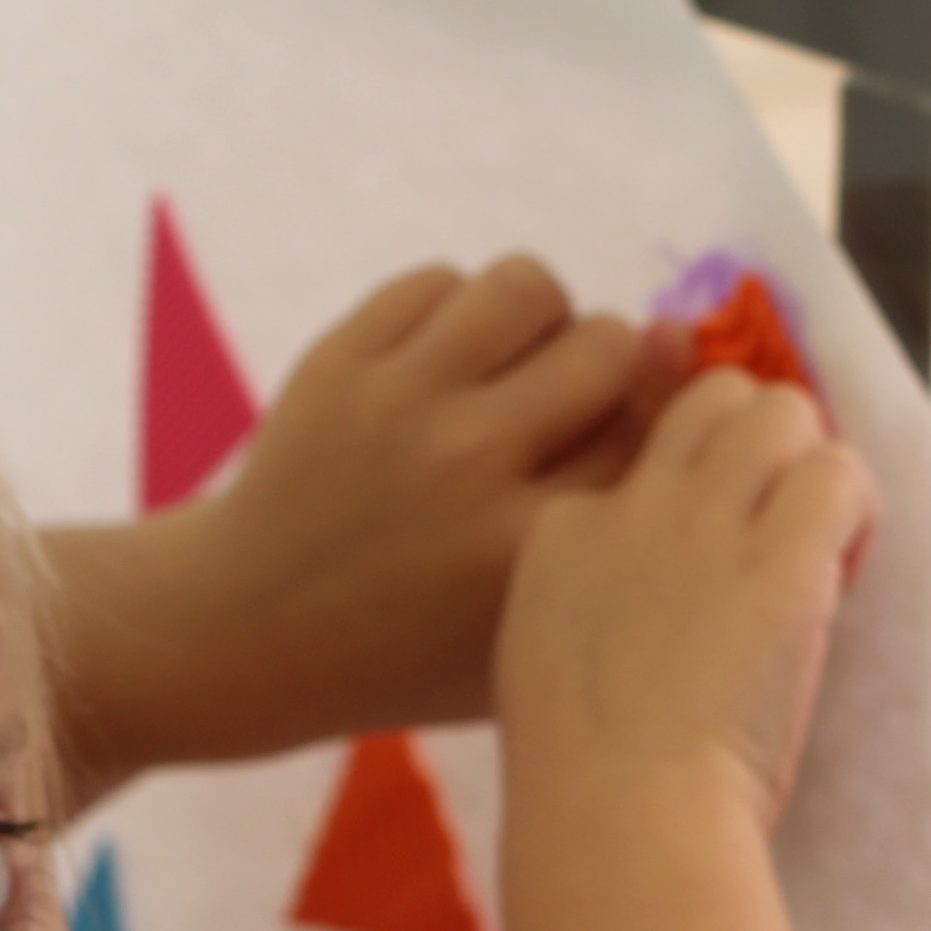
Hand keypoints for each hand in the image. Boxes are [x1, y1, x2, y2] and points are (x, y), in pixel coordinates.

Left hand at [45, 256, 672, 799]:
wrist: (249, 631)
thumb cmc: (414, 647)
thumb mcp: (529, 617)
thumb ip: (619, 510)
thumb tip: (681, 343)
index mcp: (528, 546)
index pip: (650, 432)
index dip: (659, 424)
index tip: (642, 436)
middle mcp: (470, 463)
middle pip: (609, 347)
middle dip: (611, 371)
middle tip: (573, 407)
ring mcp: (398, 404)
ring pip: (528, 288)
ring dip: (540, 323)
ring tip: (516, 370)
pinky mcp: (339, 360)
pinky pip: (441, 283)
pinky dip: (458, 317)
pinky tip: (446, 373)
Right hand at [492, 370, 875, 832]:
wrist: (619, 819)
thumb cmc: (589, 785)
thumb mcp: (550, 670)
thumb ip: (597, 615)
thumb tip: (661, 611)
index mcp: (559, 535)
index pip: (643, 460)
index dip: (692, 500)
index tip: (708, 571)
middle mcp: (628, 506)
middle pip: (711, 402)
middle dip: (758, 448)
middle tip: (779, 527)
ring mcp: (701, 522)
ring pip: (778, 411)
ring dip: (811, 468)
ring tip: (816, 545)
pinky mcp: (777, 555)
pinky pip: (839, 471)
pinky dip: (856, 510)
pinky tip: (841, 567)